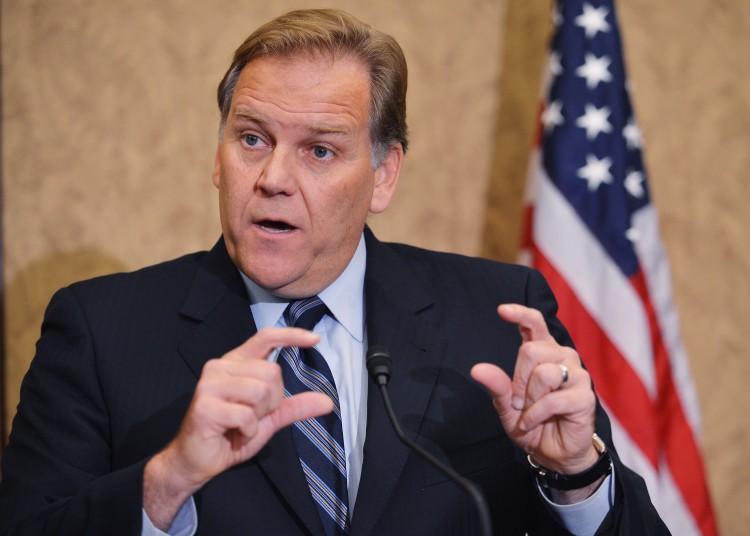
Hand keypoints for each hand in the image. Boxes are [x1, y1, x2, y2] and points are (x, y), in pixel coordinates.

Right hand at [144, 327, 332, 527]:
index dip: (291, 335)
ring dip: (259, 417)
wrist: (196, 461)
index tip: (315, 339)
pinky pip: (246, 415)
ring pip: (261, 391)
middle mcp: (220, 367)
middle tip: (252, 417)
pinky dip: (248, 431)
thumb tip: (327, 402)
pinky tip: (234, 434)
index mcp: (235, 364)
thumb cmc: (230, 435)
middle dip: (272, 401)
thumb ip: (294, 406)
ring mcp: (210, 384)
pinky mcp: (205, 406)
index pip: (265, 337)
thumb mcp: (269, 419)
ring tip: (242, 425)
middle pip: (271, 371)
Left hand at [471, 304, 597, 478]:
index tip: (502, 311)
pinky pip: (552, 399)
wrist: (552, 452)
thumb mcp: (506, 405)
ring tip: (529, 412)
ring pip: (544, 373)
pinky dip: (536, 414)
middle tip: (518, 402)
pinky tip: (534, 422)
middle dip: (518, 380)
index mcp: (543, 352)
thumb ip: (496, 386)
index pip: (535, 324)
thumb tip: (478, 370)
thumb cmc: (532, 422)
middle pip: (531, 350)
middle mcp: (562, 357)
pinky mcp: (585, 396)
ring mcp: (577, 375)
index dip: (520, 314)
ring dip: (529, 399)